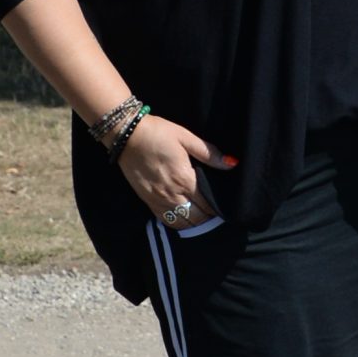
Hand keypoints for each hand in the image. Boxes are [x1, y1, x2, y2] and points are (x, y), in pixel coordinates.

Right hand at [116, 114, 233, 227]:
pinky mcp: (147, 200)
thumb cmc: (158, 133)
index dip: (218, 208)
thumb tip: (231, 163)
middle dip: (208, 218)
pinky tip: (184, 219)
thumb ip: (209, 153)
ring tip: (202, 219)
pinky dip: (177, 223)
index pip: (207, 203)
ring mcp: (158, 199)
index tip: (224, 208)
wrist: (127, 135)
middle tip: (216, 215)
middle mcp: (172, 194)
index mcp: (185, 178)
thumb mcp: (186, 137)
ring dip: (193, 223)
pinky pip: (165, 220)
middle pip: (196, 217)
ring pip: (181, 223)